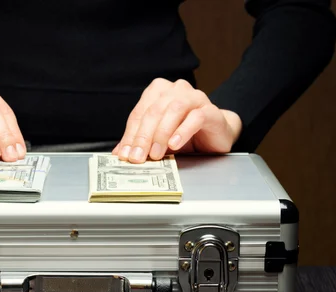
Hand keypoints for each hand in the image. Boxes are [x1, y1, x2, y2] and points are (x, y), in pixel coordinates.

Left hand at [113, 78, 241, 162]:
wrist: (214, 135)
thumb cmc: (184, 134)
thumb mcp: (157, 139)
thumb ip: (140, 143)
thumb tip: (120, 153)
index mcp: (158, 92)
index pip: (139, 114)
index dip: (130, 135)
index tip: (125, 154)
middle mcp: (176, 90)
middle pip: (154, 111)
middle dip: (143, 137)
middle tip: (139, 157)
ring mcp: (195, 97)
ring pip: (173, 110)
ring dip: (161, 134)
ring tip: (156, 153)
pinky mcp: (211, 110)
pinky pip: (195, 118)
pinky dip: (183, 131)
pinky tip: (175, 144)